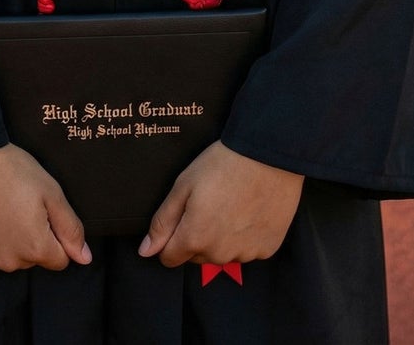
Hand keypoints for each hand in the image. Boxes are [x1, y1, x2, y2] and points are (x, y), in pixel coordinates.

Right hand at [0, 144, 90, 272]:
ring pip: (6, 256)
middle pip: (31, 258)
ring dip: (7, 239)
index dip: (55, 234)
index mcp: (35, 248)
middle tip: (18, 202)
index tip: (41, 210)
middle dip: (31, 237)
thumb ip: (70, 228)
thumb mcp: (50, 191)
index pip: (59, 259)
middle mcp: (9, 262)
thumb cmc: (10, 169)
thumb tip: (84, 258)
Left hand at [138, 141, 302, 266]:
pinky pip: (248, 249)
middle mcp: (219, 255)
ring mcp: (246, 254)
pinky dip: (245, 236)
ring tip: (232, 204)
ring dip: (222, 238)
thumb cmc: (221, 164)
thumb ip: (163, 222)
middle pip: (197, 256)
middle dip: (197, 236)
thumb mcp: (184, 185)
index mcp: (195, 239)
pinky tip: (250, 210)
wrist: (269, 154)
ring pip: (223, 254)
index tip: (182, 217)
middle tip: (209, 204)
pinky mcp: (267, 249)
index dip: (170, 239)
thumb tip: (145, 251)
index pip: (169, 258)